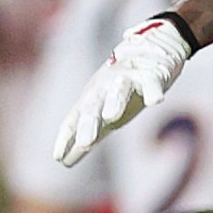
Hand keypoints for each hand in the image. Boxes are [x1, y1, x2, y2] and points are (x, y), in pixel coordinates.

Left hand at [54, 16, 192, 167]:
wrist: (150, 50)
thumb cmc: (121, 88)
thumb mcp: (104, 114)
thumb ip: (88, 136)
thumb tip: (64, 162)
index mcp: (91, 100)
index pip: (74, 119)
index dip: (67, 137)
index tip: (59, 157)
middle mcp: (104, 89)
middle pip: (93, 107)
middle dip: (88, 124)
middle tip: (85, 143)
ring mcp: (127, 79)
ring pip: (118, 91)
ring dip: (114, 102)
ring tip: (111, 116)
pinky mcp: (152, 73)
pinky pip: (152, 82)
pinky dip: (152, 91)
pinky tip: (154, 101)